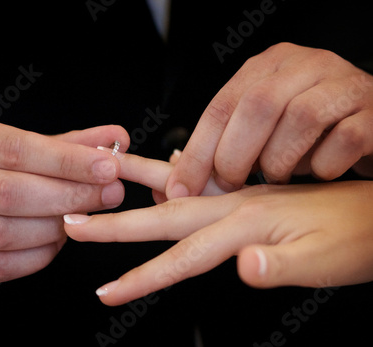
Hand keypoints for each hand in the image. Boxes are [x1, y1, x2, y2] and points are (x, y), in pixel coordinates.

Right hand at [0, 116, 128, 285]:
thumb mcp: (25, 147)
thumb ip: (70, 144)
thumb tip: (118, 138)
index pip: (17, 149)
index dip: (67, 161)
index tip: (109, 167)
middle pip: (10, 193)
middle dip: (69, 196)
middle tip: (110, 195)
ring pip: (5, 233)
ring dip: (54, 229)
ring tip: (81, 220)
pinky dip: (37, 256)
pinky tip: (56, 242)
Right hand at [64, 152, 372, 305]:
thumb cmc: (357, 236)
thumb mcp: (325, 259)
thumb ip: (276, 262)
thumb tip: (238, 266)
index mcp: (247, 221)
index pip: (183, 256)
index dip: (143, 276)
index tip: (108, 291)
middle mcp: (235, 204)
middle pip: (163, 217)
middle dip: (116, 227)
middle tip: (77, 227)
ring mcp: (238, 198)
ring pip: (174, 197)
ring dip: (135, 196)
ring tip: (103, 188)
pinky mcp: (245, 199)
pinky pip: (195, 192)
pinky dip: (167, 186)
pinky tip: (160, 183)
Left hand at [166, 42, 372, 197]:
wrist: (370, 122)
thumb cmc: (307, 132)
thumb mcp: (262, 128)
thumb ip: (224, 146)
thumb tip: (176, 184)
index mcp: (268, 66)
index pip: (221, 106)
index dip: (198, 151)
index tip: (181, 188)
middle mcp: (305, 66)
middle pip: (257, 105)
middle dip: (235, 155)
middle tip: (231, 183)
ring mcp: (343, 84)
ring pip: (301, 118)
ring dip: (280, 161)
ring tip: (277, 175)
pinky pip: (345, 140)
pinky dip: (324, 166)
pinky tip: (317, 171)